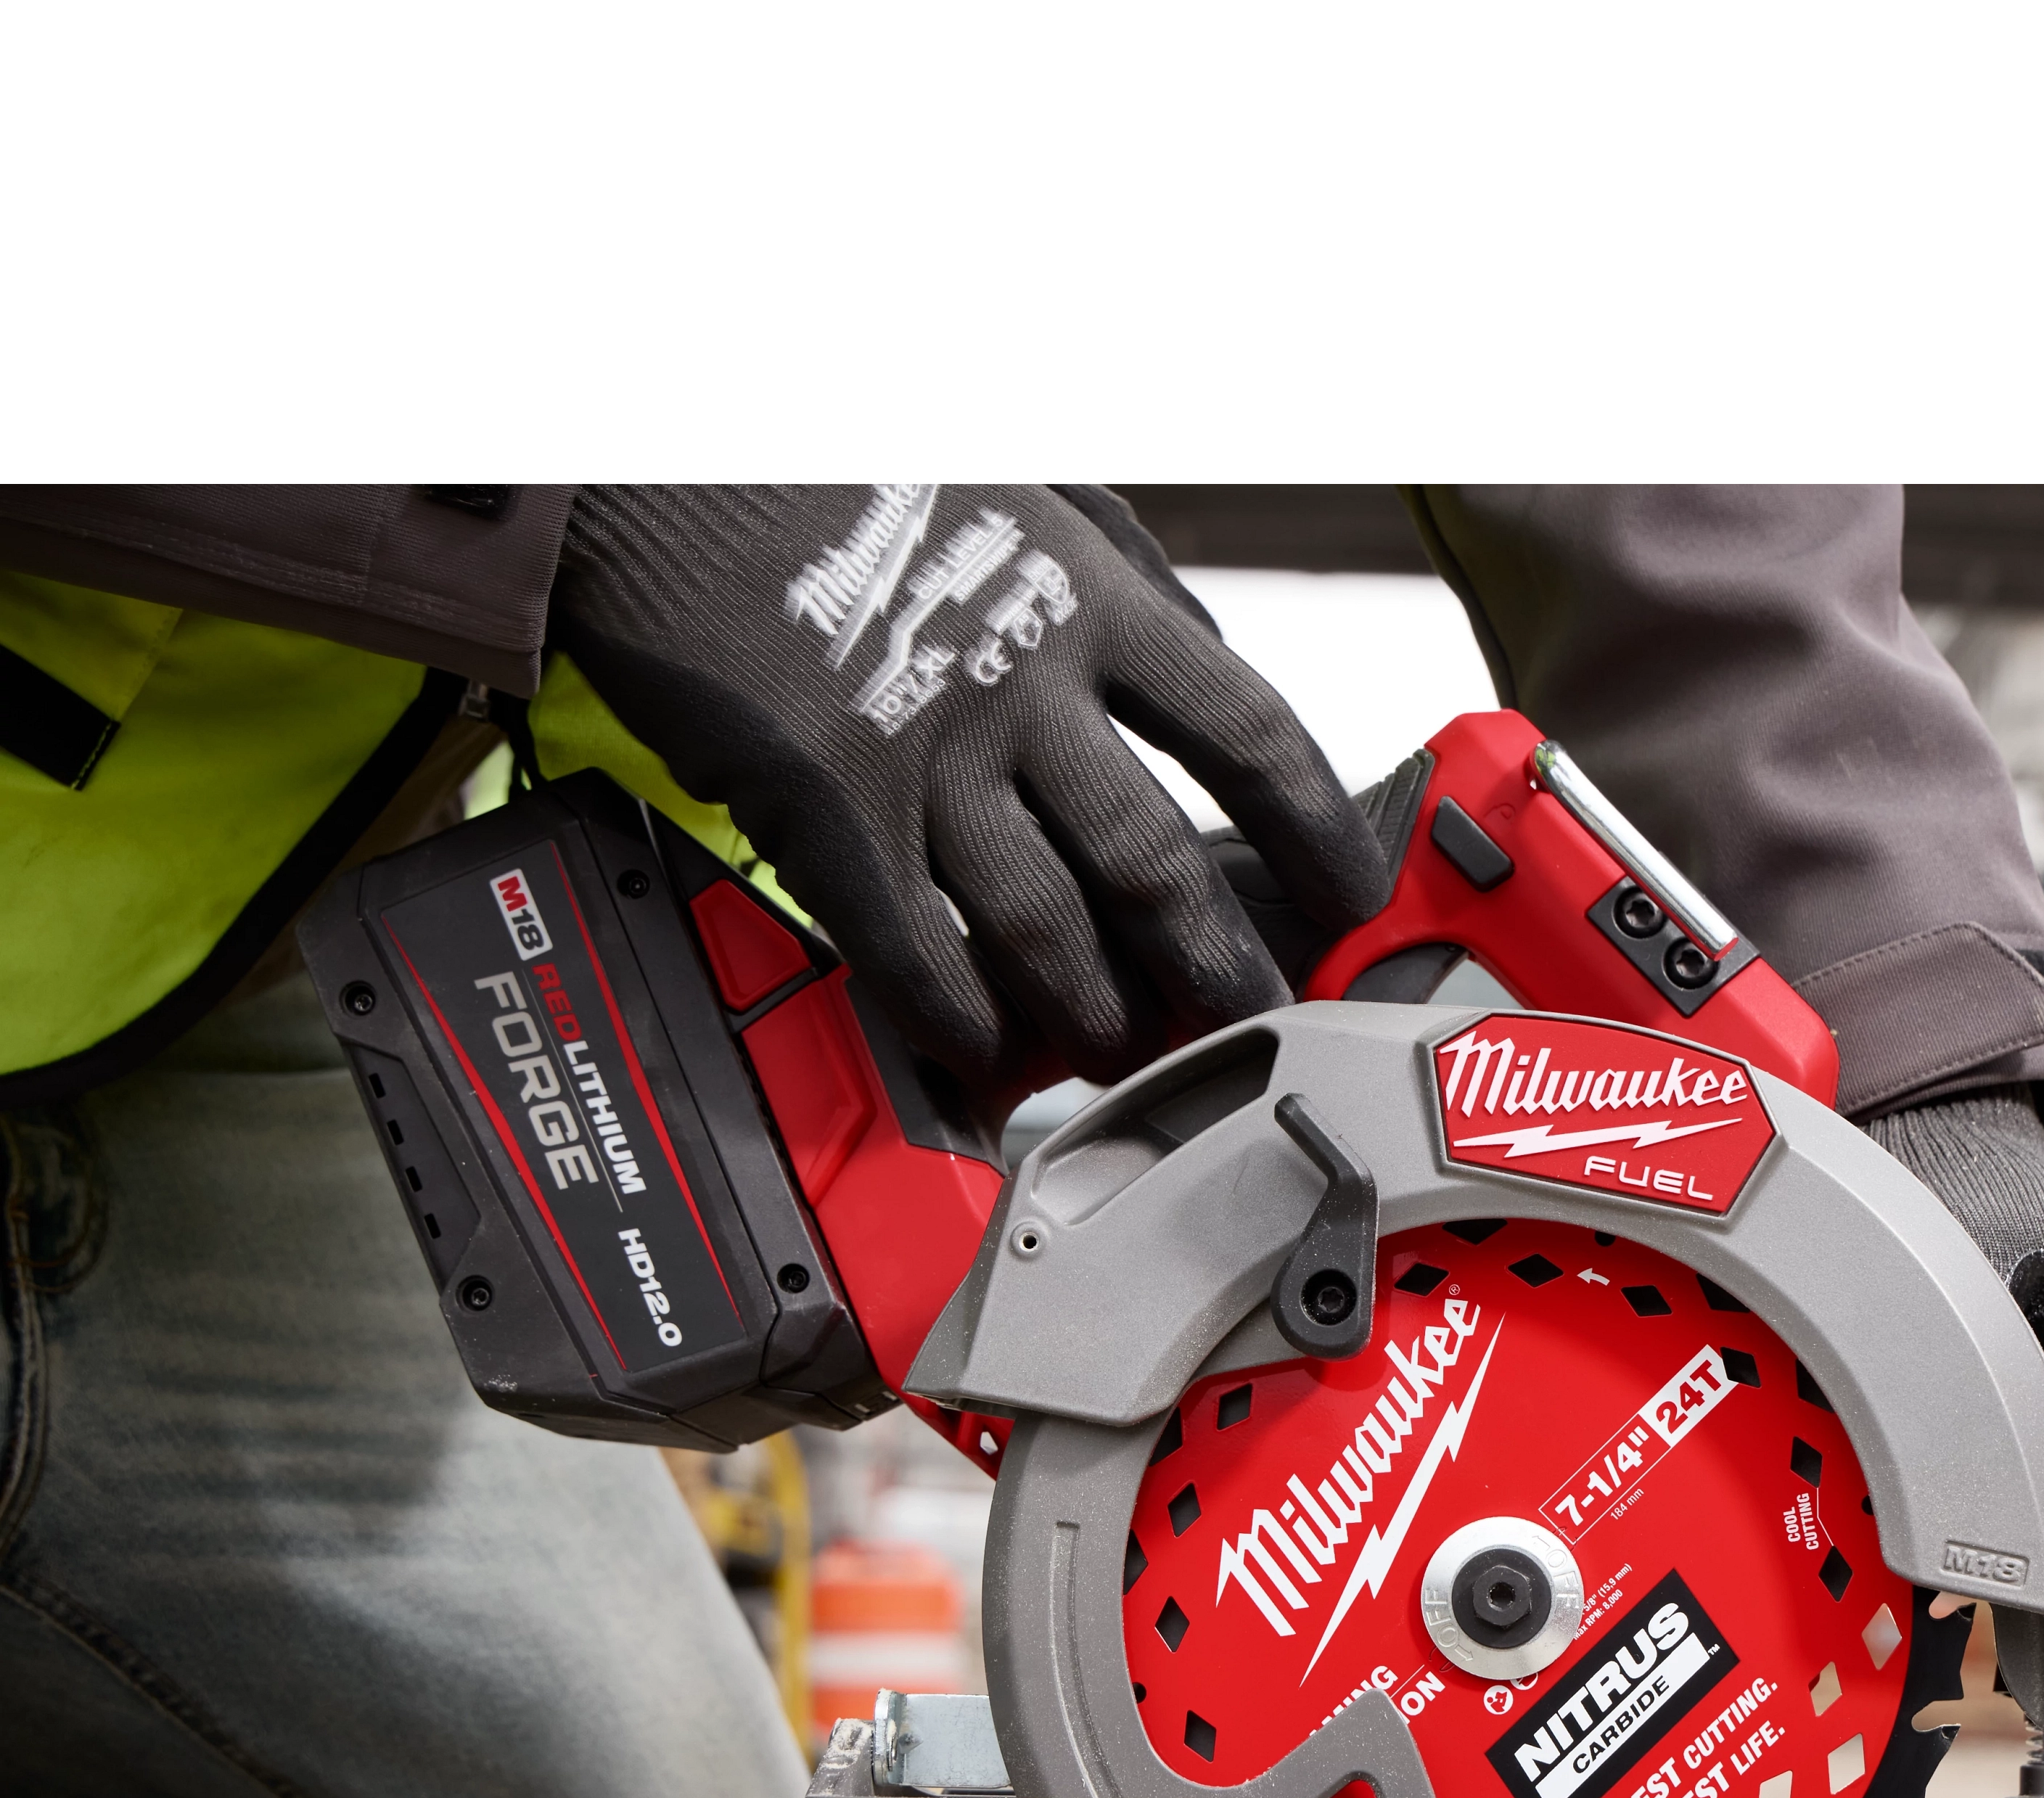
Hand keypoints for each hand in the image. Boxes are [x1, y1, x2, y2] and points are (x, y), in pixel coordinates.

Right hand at [550, 481, 1385, 1088]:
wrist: (664, 469)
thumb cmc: (849, 479)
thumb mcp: (1029, 495)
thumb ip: (1126, 584)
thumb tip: (1212, 666)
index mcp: (1089, 600)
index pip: (1250, 736)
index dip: (1315, 836)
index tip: (1348, 897)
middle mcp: (1023, 687)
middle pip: (1157, 864)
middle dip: (1218, 966)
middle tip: (1250, 1014)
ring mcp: (925, 760)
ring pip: (1048, 930)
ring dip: (1099, 1012)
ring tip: (1126, 1046)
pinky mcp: (830, 817)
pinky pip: (918, 954)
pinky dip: (964, 1019)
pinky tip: (990, 1050)